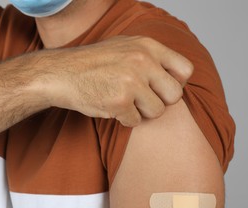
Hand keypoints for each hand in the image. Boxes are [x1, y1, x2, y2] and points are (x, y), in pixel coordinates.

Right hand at [40, 36, 193, 126]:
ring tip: (124, 102)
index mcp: (148, 46)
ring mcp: (131, 81)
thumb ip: (152, 57)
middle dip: (160, 102)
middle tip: (142, 99)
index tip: (161, 88)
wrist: (61, 73)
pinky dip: (124, 119)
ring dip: (141, 112)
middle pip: (175, 95)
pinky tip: (111, 107)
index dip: (176, 83)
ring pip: (157, 111)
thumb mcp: (125, 47)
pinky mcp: (119, 102)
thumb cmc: (93, 63)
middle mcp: (142, 61)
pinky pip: (135, 121)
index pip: (186, 70)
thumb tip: (179, 77)